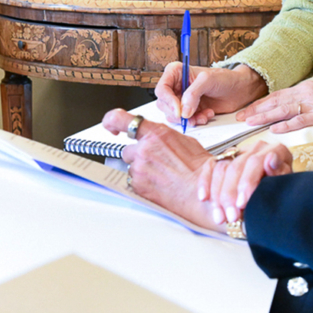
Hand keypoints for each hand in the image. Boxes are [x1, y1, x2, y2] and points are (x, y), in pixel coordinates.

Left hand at [103, 109, 216, 230]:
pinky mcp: (138, 186)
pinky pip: (133, 182)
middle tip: (156, 164)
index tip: (110, 125)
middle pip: (128, 150)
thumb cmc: (198, 169)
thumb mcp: (183, 141)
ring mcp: (139, 169)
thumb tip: (153, 136)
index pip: (120, 119)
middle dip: (138, 156)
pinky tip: (159, 185)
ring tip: (162, 176)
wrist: (203, 193)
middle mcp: (144, 149)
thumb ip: (161, 136)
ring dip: (142, 171)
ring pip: (131, 167)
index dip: (111, 121)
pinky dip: (143, 184)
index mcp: (156, 134)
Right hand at [155, 62, 267, 125]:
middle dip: (178, 114)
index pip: (162, 89)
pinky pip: (185, 121)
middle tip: (191, 117)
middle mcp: (175, 86)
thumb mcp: (208, 80)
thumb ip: (193, 93)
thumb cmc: (225, 78)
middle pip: (164, 105)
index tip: (180, 112)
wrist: (239, 90)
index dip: (168, 102)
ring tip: (203, 115)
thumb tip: (183, 111)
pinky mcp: (189, 110)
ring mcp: (181, 99)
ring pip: (173, 115)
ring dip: (188, 119)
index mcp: (175, 73)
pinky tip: (207, 115)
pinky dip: (195, 121)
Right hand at [196, 141, 292, 228]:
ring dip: (217, 195)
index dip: (247, 183)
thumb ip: (279, 173)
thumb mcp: (286, 185)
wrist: (277, 192)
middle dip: (230, 195)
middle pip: (235, 167)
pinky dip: (205, 183)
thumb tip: (271, 160)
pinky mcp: (224, 158)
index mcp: (274, 150)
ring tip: (220, 217)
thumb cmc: (283, 190)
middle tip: (231, 216)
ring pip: (221, 169)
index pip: (255, 162)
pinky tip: (204, 198)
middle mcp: (256, 148)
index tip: (242, 204)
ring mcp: (239, 152)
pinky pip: (210, 167)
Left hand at [236, 76, 312, 131]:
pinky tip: (275, 128)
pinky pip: (302, 119)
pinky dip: (287, 124)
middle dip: (256, 109)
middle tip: (240, 117)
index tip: (245, 110)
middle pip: (275, 101)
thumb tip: (287, 113)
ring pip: (284, 109)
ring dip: (266, 115)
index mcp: (304, 89)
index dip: (260, 103)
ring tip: (250, 122)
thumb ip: (304, 102)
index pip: (276, 96)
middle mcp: (305, 93)